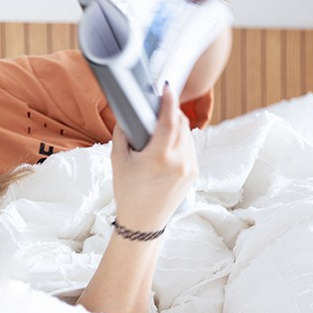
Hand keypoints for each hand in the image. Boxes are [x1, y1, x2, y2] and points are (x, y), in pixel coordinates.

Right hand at [111, 85, 197, 231]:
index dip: (169, 102)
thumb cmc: (128, 192)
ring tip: (161, 128)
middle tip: (159, 108)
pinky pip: (189, 148)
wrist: (143, 223)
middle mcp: (179, 161)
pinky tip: (167, 144)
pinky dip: (180, 140)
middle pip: (181, 124)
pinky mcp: (194, 174)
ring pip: (187, 135)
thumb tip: (127, 116)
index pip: (169, 120)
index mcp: (160, 156)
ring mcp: (189, 168)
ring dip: (177, 126)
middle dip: (172, 112)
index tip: (167, 89)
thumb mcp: (118, 160)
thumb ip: (122, 134)